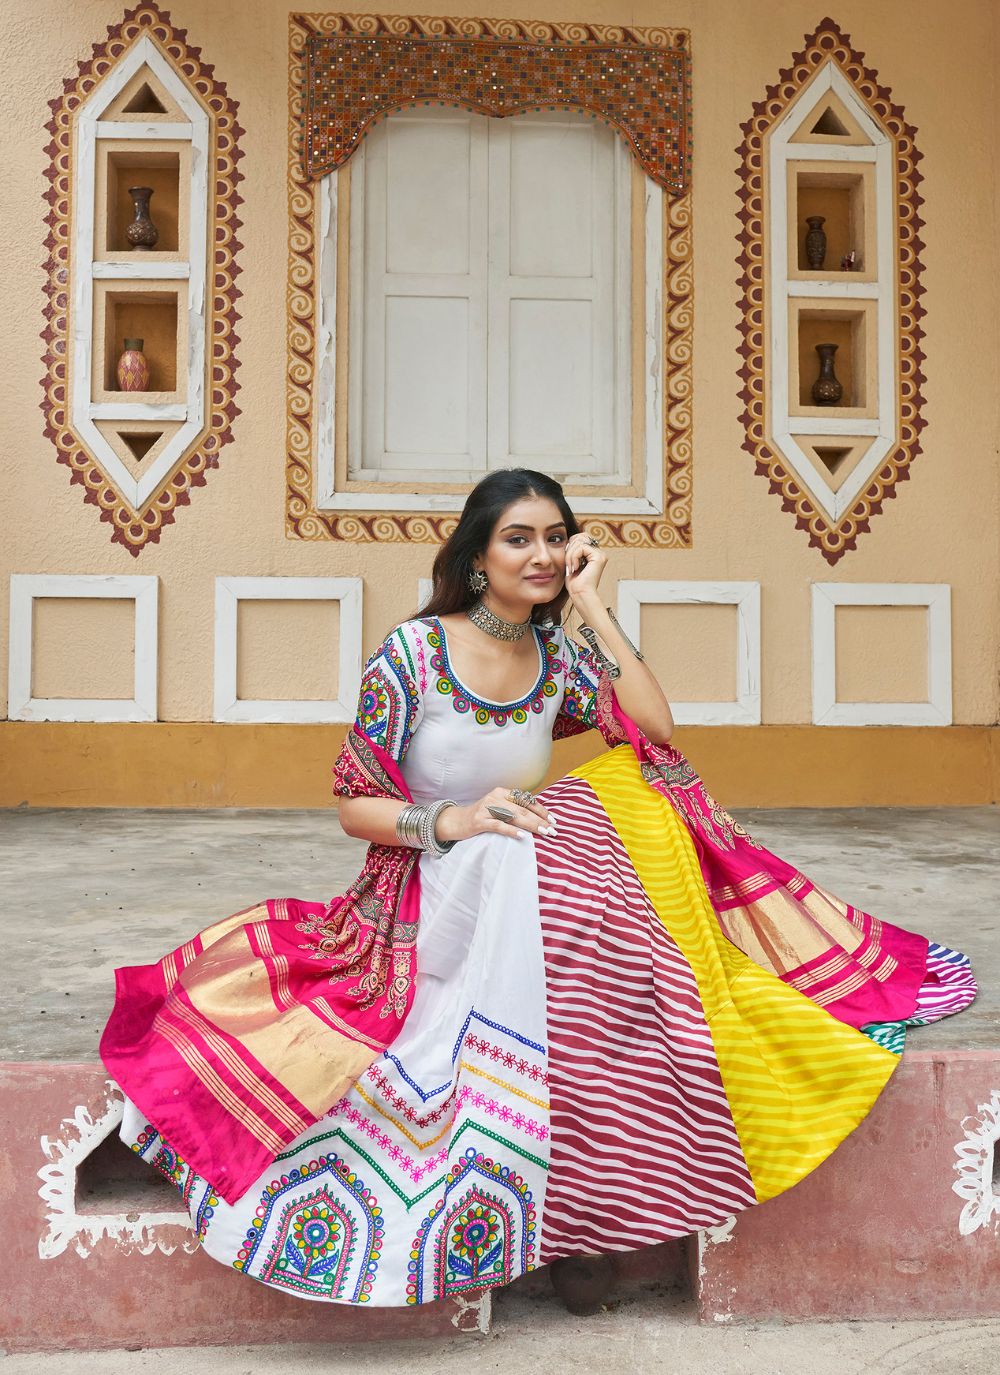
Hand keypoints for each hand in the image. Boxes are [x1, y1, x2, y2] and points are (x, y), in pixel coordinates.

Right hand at [436, 786, 556, 842]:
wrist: (455, 821)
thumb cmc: (481, 817)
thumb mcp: (497, 808)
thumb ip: (513, 809)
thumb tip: (538, 818)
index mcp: (502, 792)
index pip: (526, 800)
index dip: (541, 810)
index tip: (554, 820)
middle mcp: (495, 797)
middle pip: (522, 809)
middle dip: (540, 820)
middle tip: (553, 830)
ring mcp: (486, 808)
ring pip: (514, 816)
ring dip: (531, 825)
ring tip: (544, 833)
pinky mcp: (479, 821)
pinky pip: (499, 825)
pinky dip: (511, 830)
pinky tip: (522, 836)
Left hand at [564, 532, 606, 600]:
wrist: (579, 594)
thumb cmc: (574, 583)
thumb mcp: (571, 562)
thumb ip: (573, 550)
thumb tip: (569, 538)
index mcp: (593, 553)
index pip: (579, 537)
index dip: (570, 546)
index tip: (568, 561)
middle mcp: (599, 553)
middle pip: (579, 537)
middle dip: (569, 549)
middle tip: (569, 564)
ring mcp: (600, 554)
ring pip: (579, 541)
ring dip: (570, 555)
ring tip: (572, 568)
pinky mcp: (599, 557)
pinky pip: (581, 548)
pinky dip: (573, 557)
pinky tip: (575, 568)